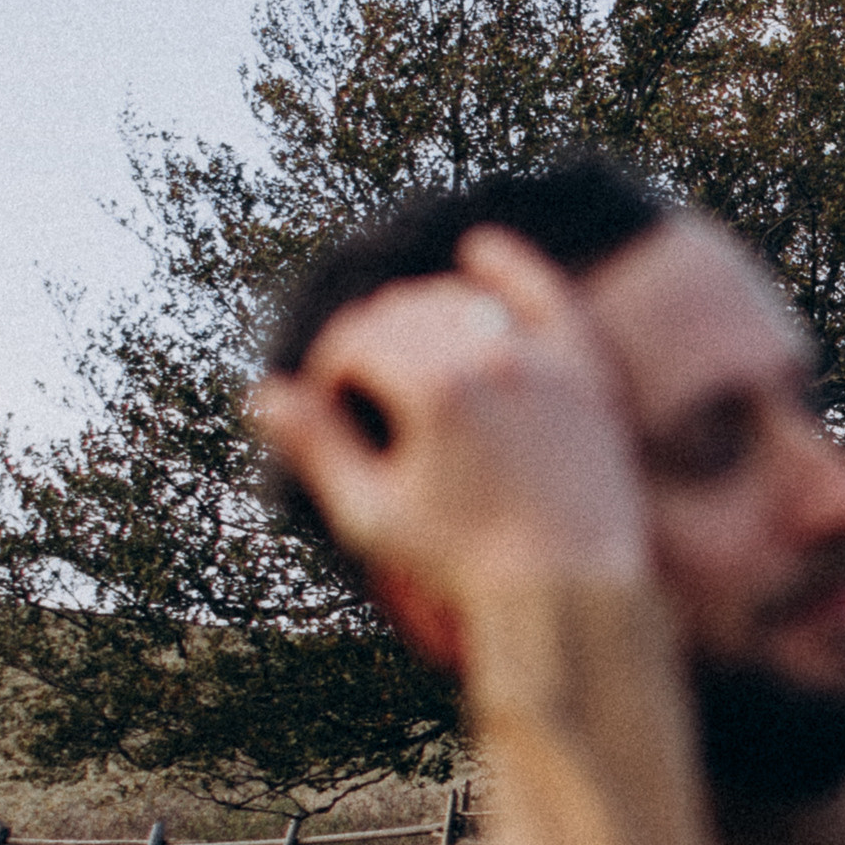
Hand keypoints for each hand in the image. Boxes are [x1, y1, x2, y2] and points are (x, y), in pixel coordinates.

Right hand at [251, 228, 649, 613]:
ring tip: (404, 359)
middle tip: (360, 393)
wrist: (571, 593)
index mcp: (435, 389)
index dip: (330, 372)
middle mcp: (492, 359)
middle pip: (404, 313)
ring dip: (420, 316)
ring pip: (461, 300)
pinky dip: (508, 268)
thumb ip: (318, 447)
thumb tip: (263, 395)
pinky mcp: (582, 372)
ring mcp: (542, 360)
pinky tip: (478, 251)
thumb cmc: (464, 565)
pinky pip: (543, 295)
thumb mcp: (374, 514)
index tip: (327, 409)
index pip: (358, 340)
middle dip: (369, 344)